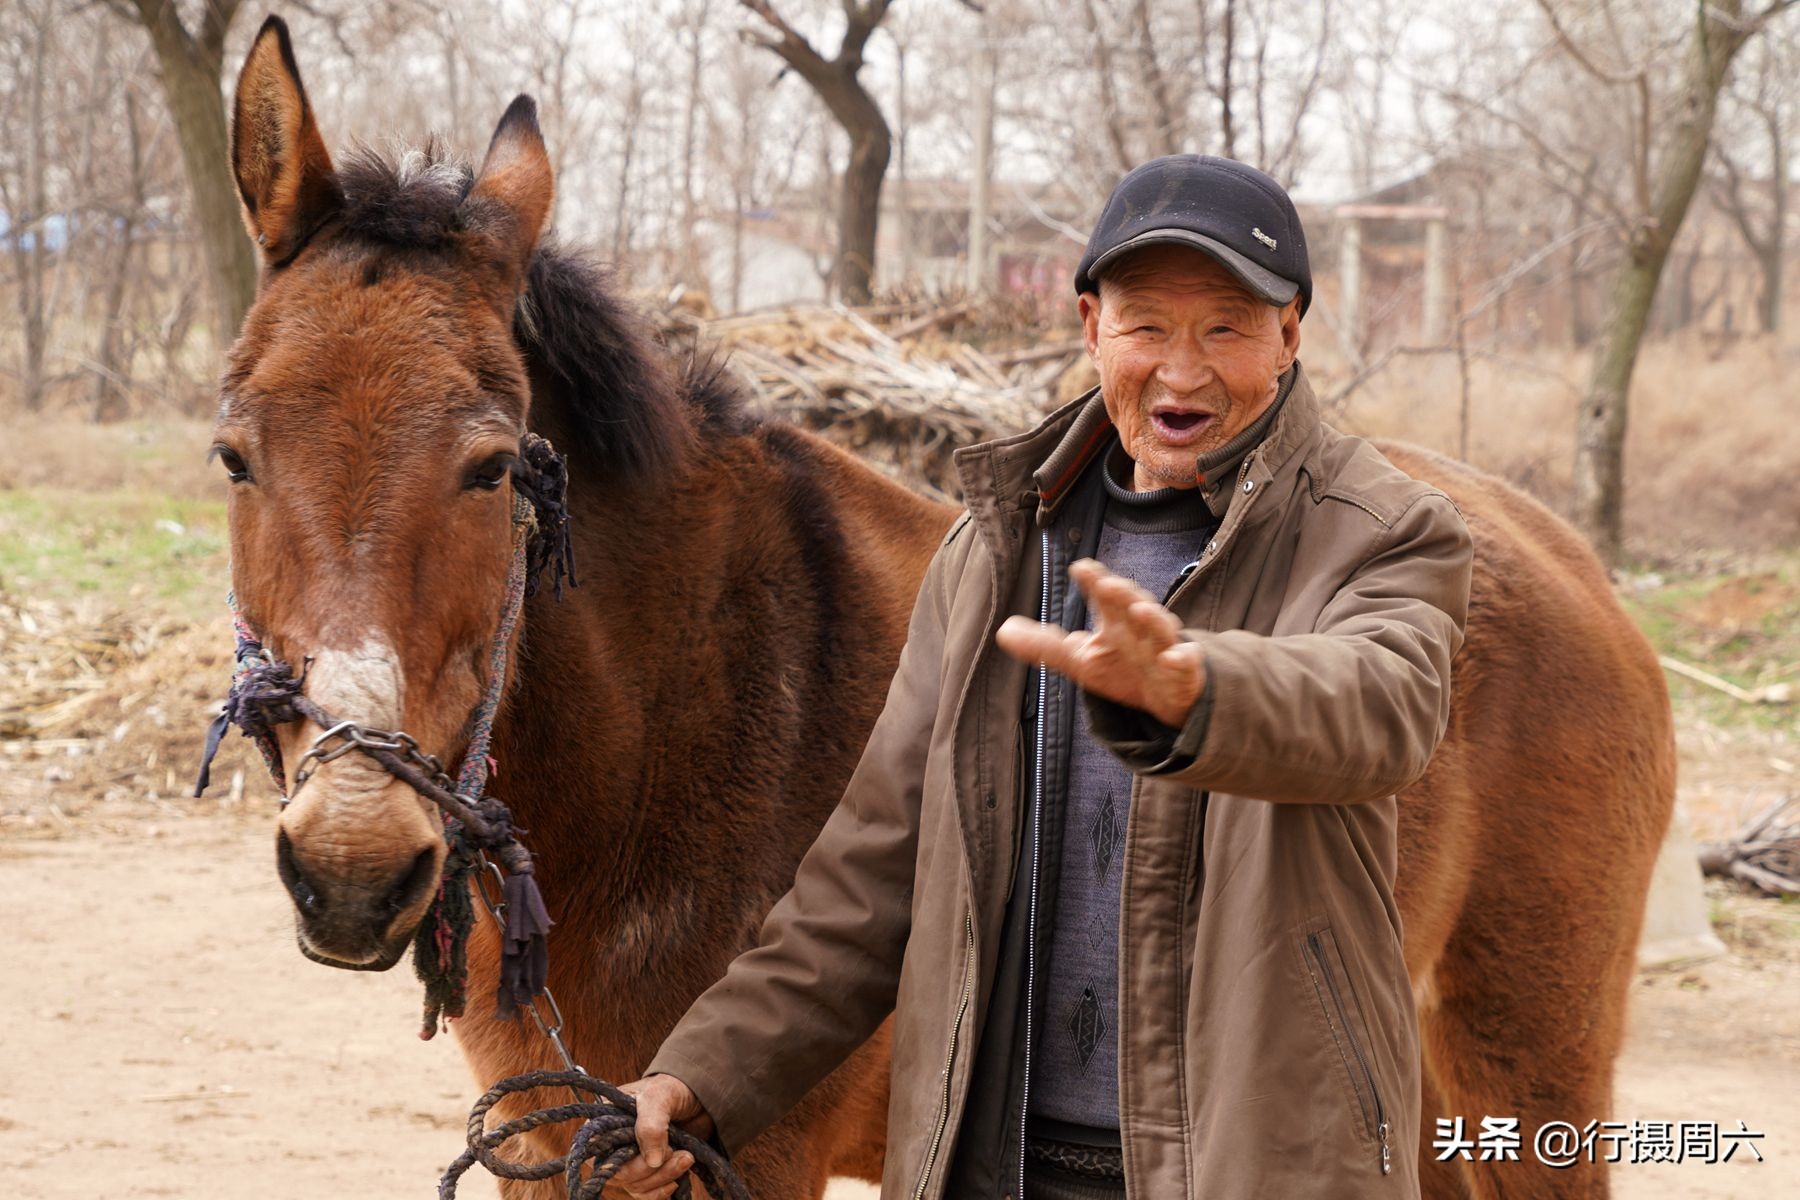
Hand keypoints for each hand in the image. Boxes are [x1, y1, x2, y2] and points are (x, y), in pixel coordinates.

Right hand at [605, 1074, 712, 1199]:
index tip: (649, 1152)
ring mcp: (630, 1159)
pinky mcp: (647, 1172)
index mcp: (606, 1120)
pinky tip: (675, 1181)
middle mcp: (613, 1143)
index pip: (597, 1149)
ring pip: (634, 1185)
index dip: (620, 1157)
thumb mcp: (660, 1096)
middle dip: (649, 1169)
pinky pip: (645, 1194)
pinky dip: (660, 1192)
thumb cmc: (674, 1089)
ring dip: (662, 1177)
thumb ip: (651, 1125)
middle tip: (675, 1153)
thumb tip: (652, 1161)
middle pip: (618, 1173)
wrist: (700, 1097)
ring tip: (686, 1158)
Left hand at [995, 558, 1206, 728]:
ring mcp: (1164, 647)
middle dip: (1122, 594)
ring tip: (1140, 610)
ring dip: (1153, 618)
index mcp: (1116, 620)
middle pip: (1133, 604)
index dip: (1093, 581)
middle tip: (1107, 583)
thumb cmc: (1123, 668)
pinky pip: (1185, 663)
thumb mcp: (1080, 660)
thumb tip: (1003, 630)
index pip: (1103, 596)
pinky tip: (1175, 657)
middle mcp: (1140, 628)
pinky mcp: (1183, 672)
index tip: (1080, 568)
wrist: (1166, 698)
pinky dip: (1182, 659)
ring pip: (1161, 628)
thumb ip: (1044, 645)